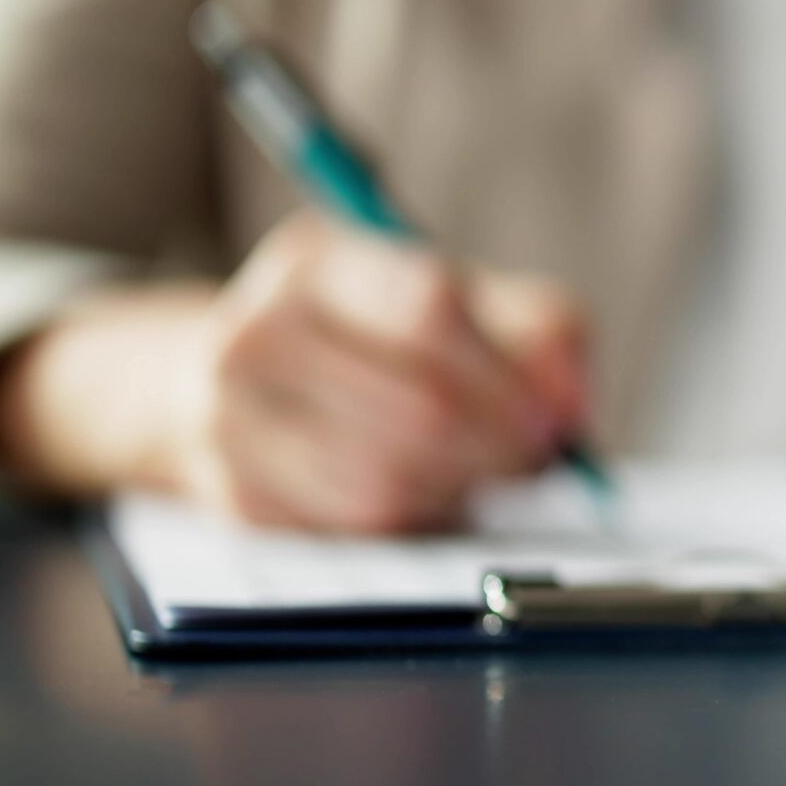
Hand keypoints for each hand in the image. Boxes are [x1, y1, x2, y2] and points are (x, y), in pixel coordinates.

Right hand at [0, 211, 590, 532]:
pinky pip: (354, 526)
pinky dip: (412, 519)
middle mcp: (257, 328)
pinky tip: (420, 495)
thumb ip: (540, 331)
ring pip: (389, 479)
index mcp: (318, 258)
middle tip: (533, 460)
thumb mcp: (454, 301)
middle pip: (418, 405)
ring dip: (459, 489)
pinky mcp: (231, 493)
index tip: (553, 415)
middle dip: (500, 446)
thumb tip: (573, 405)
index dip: (509, 373)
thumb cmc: (367, 337)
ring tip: (475, 474)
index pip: (430, 305)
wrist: (211, 381)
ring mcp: (229, 415)